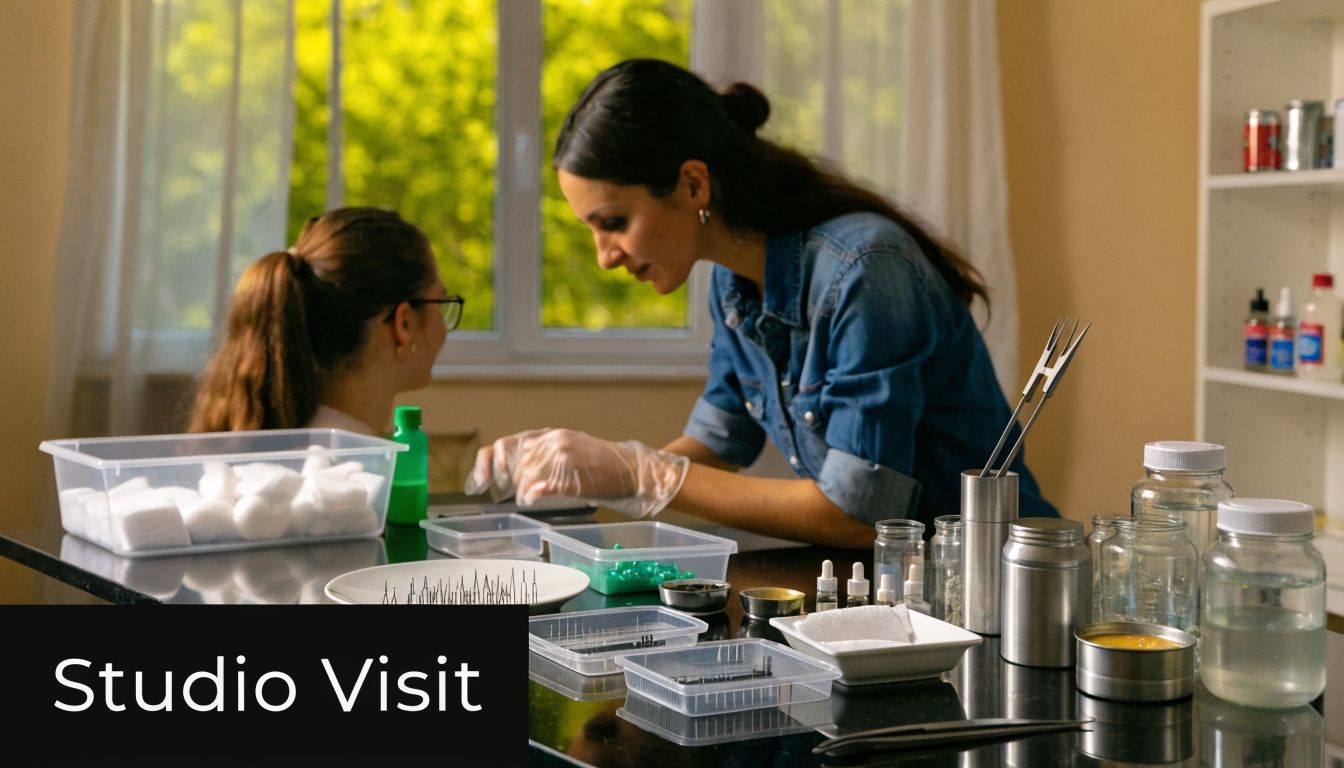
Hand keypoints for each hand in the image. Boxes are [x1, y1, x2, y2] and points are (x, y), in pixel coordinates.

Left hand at [467, 428, 688, 517]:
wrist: (632, 470)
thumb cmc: (599, 466)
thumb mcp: (567, 452)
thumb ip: (540, 457)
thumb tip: (510, 474)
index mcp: (550, 434)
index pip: (507, 444)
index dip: (487, 462)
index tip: (478, 482)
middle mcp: (554, 440)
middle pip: (514, 462)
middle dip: (507, 481)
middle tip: (509, 494)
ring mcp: (564, 456)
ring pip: (525, 475)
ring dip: (521, 492)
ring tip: (529, 499)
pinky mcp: (573, 475)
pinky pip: (543, 485)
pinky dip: (533, 493)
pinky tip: (532, 499)